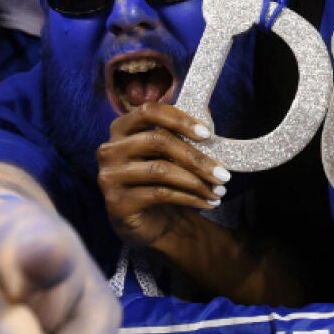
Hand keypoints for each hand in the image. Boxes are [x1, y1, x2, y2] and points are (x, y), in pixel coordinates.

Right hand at [99, 103, 227, 251]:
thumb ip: (184, 133)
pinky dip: (189, 197)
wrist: (146, 221)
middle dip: (196, 158)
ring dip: (196, 181)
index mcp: (121, 128)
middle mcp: (110, 150)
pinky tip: (206, 202)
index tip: (208, 134)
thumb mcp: (171, 153)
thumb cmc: (160, 179)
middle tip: (224, 173)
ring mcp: (110, 177)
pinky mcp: (116, 203)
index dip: (179, 119)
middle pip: (157, 141)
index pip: (149, 111)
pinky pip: (159, 194)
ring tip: (219, 191)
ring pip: (160, 170)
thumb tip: (208, 115)